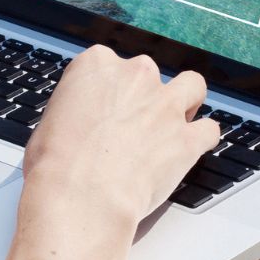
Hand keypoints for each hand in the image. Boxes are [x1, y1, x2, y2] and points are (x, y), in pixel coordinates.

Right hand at [21, 46, 218, 223]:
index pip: (109, 64)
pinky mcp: (186, 137)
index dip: (109, 90)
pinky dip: (202, 139)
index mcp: (96, 64)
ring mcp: (165, 105)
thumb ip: (76, 109)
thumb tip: (79, 122)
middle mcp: (135, 76)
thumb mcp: (50, 121)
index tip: (105, 110)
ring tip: (174, 122)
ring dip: (186, 102)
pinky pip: (209, 130)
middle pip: (149, 74)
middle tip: (131, 125)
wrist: (80, 195)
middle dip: (144, 96)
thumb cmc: (56, 163)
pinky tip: (191, 149)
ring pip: (192, 86)